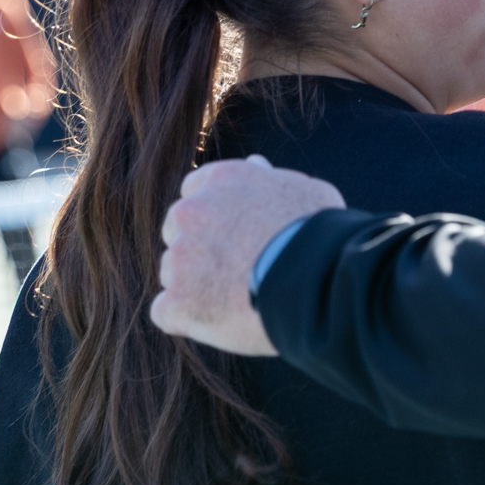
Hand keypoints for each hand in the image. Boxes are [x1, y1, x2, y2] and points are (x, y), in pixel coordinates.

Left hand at [150, 155, 345, 355]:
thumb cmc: (317, 232)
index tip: (233, 233)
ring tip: (237, 298)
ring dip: (196, 284)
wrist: (316, 279)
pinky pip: (167, 312)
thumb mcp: (302, 189)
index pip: (194, 191)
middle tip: (236, 268)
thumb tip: (255, 165)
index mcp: (221, 179)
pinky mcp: (177, 302)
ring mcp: (179, 258)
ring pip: (173, 273)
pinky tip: (220, 319)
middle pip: (177, 232)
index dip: (213, 215)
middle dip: (198, 249)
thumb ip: (270, 178)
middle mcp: (191, 212)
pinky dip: (187, 319)